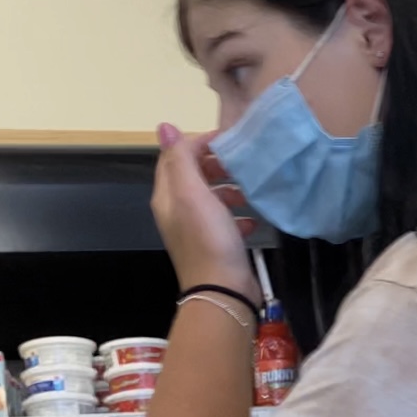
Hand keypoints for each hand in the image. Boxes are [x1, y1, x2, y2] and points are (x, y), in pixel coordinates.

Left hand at [152, 123, 261, 303]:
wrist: (223, 290)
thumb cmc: (208, 238)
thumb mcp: (192, 192)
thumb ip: (180, 158)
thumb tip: (164, 126)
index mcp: (168, 196)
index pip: (176, 157)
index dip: (198, 143)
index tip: (228, 139)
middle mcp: (178, 211)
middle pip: (194, 176)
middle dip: (216, 165)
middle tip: (239, 164)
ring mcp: (197, 230)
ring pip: (212, 198)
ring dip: (230, 189)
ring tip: (248, 191)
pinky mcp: (216, 245)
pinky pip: (226, 221)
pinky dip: (239, 216)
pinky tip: (253, 219)